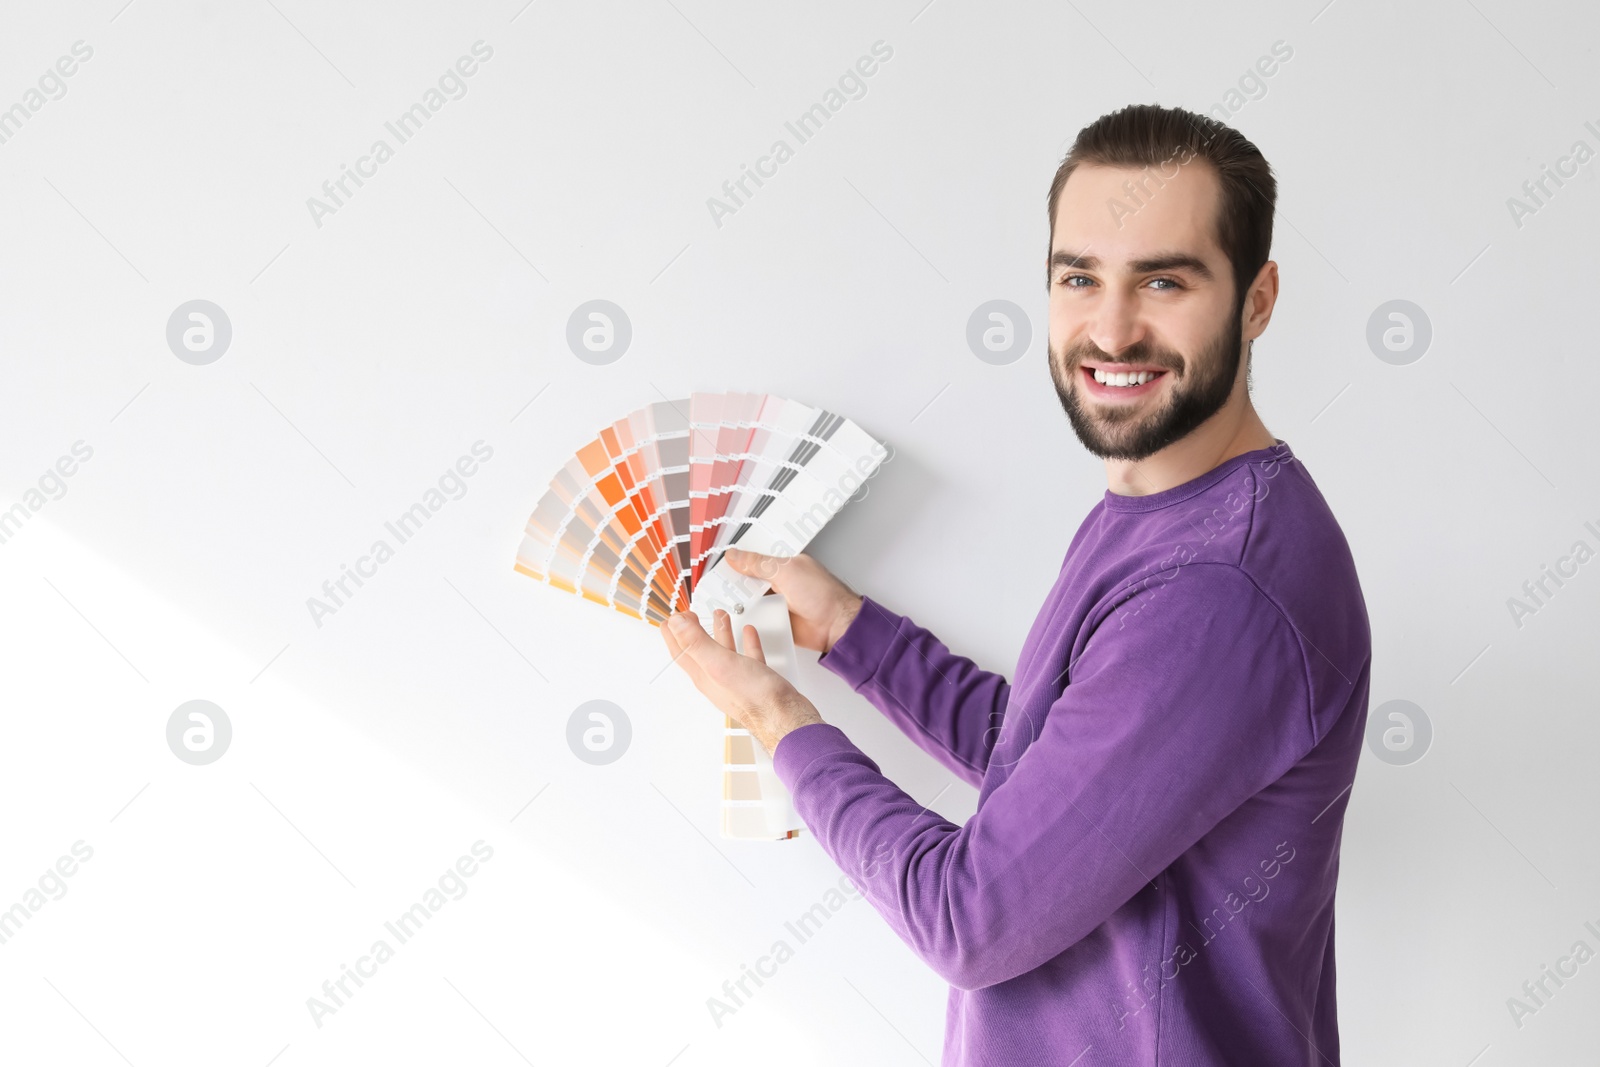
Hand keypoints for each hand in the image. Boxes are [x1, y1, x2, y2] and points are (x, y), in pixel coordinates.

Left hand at [660, 607, 824, 756]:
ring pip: (724, 650)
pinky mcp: (755, 679)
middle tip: (690, 616)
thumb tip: (675, 624)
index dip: (674, 632)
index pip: (680, 650)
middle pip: (700, 649)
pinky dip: (747, 642)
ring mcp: (735, 679)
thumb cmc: (753, 698)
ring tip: (720, 616)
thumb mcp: (719, 663)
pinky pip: (747, 656)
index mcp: (703, 674)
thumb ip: (696, 643)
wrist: (784, 716)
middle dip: (694, 629)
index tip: (673, 617)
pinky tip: (749, 634)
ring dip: (720, 631)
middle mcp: (716, 678)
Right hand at [723, 548, 862, 654]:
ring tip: (723, 601)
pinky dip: (747, 619)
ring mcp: (776, 602)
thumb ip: (759, 563)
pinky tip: (736, 617)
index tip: (720, 563)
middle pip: (747, 580)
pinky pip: (755, 619)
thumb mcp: (786, 571)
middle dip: (734, 582)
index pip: (754, 558)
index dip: (738, 560)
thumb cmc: (824, 595)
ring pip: (749, 600)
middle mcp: (779, 582)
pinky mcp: (776, 621)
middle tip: (717, 584)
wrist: (836, 626)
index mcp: (783, 564)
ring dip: (739, 602)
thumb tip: (735, 555)